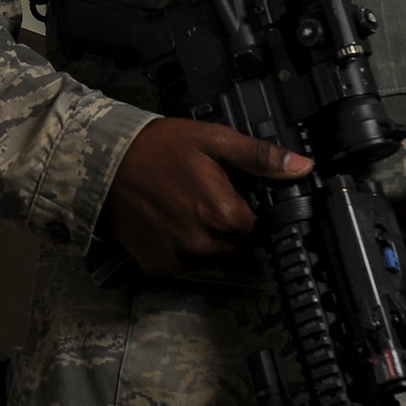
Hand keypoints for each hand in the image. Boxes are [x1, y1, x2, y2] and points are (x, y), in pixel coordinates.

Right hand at [103, 117, 311, 275]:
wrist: (104, 162)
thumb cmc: (157, 147)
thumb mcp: (212, 140)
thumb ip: (259, 157)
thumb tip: (301, 167)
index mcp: (223, 213)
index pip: (254, 226)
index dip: (242, 209)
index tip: (225, 194)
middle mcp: (203, 243)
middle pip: (234, 244)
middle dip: (224, 225)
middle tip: (200, 197)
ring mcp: (178, 258)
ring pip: (209, 257)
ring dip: (203, 239)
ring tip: (180, 208)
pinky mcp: (157, 266)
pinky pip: (181, 265)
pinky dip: (177, 249)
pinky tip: (165, 223)